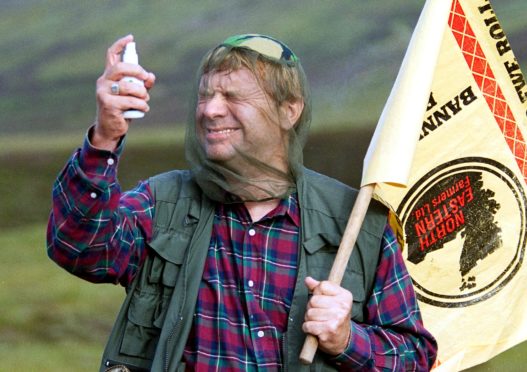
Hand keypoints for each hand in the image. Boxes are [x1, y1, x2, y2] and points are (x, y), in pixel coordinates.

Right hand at [93, 34, 155, 150]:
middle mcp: (103, 81)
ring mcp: (104, 93)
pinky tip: (143, 109)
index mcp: (109, 76)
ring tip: (144, 100)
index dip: (120, 44)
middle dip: (137, 71)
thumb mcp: (135, 94)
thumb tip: (151, 76)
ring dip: (142, 94)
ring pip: (129, 87)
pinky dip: (142, 105)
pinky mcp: (108, 105)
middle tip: (145, 78)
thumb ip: (143, 84)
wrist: (110, 129)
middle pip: (121, 68)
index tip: (131, 38)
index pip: (111, 55)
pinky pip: (131, 101)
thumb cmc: (123, 108)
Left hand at [303, 276, 352, 354]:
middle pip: (313, 300)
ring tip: (318, 322)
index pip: (322, 286)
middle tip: (319, 313)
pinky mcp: (329, 330)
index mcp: (345, 296)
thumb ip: (319, 288)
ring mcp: (337, 318)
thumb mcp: (331, 299)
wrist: (343, 339)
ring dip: (309, 319)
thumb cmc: (335, 316)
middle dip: (311, 307)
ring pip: (309, 313)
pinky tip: (315, 329)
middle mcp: (343, 306)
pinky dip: (307, 328)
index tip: (322, 300)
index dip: (317, 293)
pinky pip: (308, 325)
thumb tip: (307, 279)